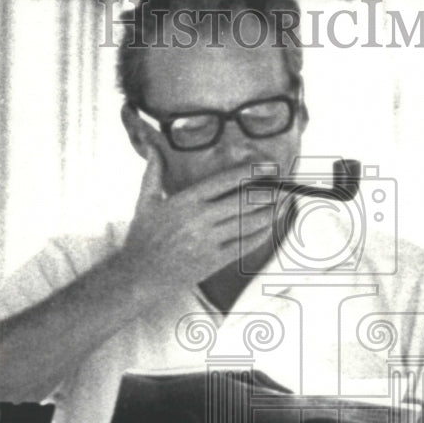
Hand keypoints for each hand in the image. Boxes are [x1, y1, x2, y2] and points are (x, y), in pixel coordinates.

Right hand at [120, 146, 275, 290]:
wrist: (139, 276)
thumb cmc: (142, 237)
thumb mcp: (144, 202)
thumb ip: (153, 172)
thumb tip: (150, 146)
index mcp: (185, 200)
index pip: (226, 180)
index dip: (251, 171)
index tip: (268, 166)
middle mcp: (200, 219)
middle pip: (245, 200)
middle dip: (269, 190)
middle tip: (284, 183)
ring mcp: (209, 241)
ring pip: (250, 223)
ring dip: (271, 211)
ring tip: (284, 201)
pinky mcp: (215, 260)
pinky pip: (245, 245)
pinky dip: (261, 234)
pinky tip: (270, 225)